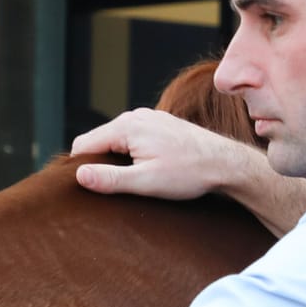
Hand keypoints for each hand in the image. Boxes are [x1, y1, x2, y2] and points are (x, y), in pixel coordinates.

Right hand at [70, 108, 254, 200]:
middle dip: (98, 163)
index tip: (86, 189)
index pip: (83, 145)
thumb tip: (80, 175)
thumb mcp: (146, 182)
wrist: (226, 163)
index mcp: (127, 127)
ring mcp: (149, 118)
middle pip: (98, 140)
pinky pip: (132, 138)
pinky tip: (144, 170)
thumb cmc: (189, 173)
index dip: (79, 168)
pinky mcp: (159, 125)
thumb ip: (111, 179)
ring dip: (115, 159)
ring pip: (116, 139)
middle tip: (108, 190)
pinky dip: (130, 154)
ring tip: (129, 181)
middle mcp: (135, 116)